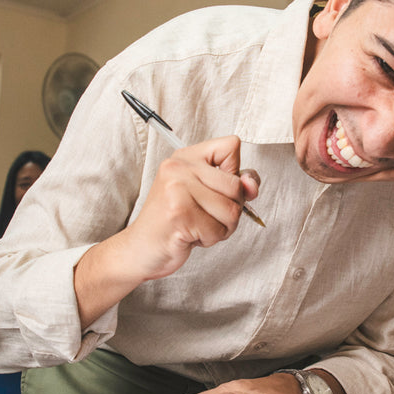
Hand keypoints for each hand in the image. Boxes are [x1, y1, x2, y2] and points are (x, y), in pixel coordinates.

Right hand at [119, 136, 260, 281]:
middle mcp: (179, 168)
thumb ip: (234, 184)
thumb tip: (252, 186)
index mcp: (185, 157)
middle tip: (204, 215)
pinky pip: (218, 230)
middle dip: (230, 210)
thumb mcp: (205, 194)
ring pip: (232, 211)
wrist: (141, 248)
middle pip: (236, 185)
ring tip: (198, 226)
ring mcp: (177, 190)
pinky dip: (210, 239)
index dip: (235, 173)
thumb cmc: (175, 221)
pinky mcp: (180, 215)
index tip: (217, 188)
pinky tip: (190, 235)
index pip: (231, 145)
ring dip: (221, 228)